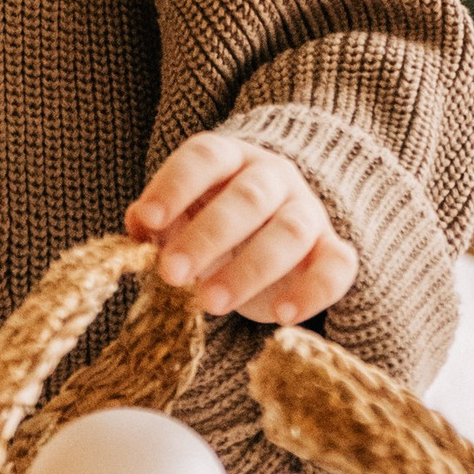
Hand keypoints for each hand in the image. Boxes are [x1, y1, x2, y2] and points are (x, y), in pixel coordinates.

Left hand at [125, 132, 356, 325]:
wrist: (271, 231)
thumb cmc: (212, 223)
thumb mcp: (181, 216)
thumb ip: (158, 220)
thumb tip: (136, 225)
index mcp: (230, 159)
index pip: (206, 157)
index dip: (175, 186)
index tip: (146, 220)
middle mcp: (274, 178)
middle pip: (249, 197)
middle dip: (208, 236)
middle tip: (171, 273)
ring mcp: (308, 212)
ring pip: (290, 232)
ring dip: (250, 270)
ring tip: (210, 304)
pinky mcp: (332, 250)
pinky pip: (336, 267)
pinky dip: (313, 292)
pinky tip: (282, 316)